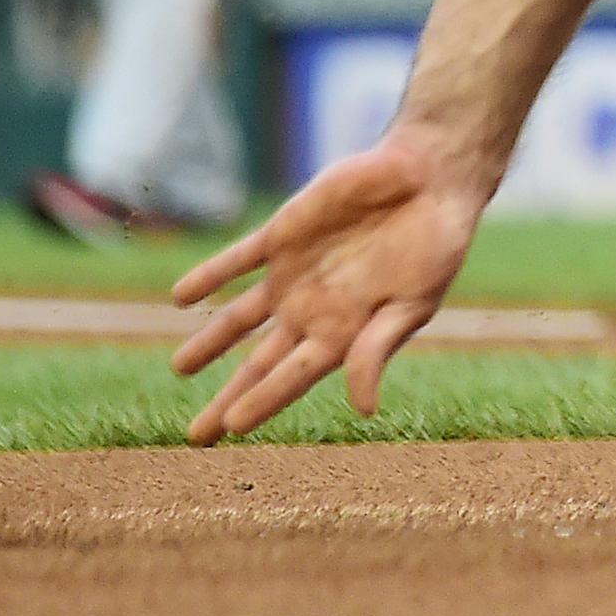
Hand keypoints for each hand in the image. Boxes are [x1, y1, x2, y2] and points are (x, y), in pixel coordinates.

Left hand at [170, 127, 490, 444]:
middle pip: (259, 361)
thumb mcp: (413, 303)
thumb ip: (377, 350)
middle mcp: (312, 309)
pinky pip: (238, 260)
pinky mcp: (284, 234)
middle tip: (197, 437)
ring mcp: (294, 273)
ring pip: (239, 317)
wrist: (430, 178)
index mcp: (344, 332)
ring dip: (209, 343)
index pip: (292, 377)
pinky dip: (211, 277)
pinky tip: (183, 296)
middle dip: (229, 397)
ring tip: (180, 369)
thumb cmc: (435, 245)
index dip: (262, 402)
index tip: (231, 427)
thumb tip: (363, 410)